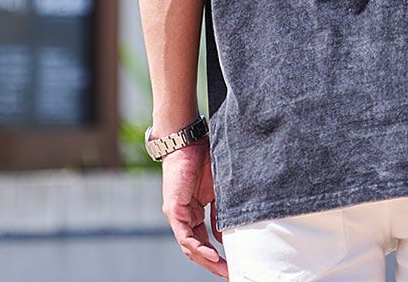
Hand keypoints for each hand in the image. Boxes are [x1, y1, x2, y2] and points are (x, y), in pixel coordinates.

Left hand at [160, 135, 227, 276]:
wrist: (187, 140)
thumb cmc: (203, 157)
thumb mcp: (217, 188)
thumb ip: (221, 211)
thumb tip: (226, 235)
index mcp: (194, 212)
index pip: (205, 239)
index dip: (218, 253)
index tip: (234, 262)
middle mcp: (184, 217)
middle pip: (197, 247)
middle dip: (214, 263)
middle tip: (230, 273)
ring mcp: (178, 215)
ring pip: (191, 246)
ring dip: (208, 260)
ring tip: (224, 269)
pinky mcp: (173, 211)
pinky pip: (186, 236)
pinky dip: (199, 248)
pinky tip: (214, 254)